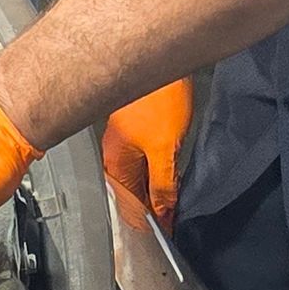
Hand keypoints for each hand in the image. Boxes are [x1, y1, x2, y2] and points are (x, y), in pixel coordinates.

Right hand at [100, 79, 192, 230]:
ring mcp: (122, 139)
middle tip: (175, 217)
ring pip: (137, 176)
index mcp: (114, 163)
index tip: (169, 232)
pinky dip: (155, 171)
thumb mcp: (165, 149)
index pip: (129, 208)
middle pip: (131, 192)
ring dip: (154, 188)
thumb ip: (163, 186)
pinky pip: (142, 159)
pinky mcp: (133, 127)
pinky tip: (170, 173)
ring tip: (174, 198)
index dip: (150, 223)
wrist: (160, 56)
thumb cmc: (159, 98)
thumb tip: (164, 213)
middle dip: (152, 206)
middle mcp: (113, 153)